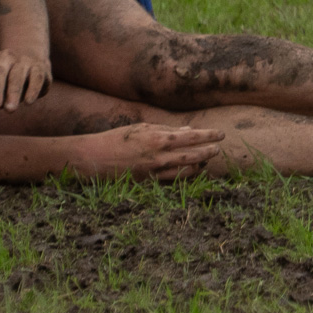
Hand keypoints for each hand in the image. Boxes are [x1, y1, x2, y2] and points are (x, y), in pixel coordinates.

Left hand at [0, 49, 50, 112]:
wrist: (32, 59)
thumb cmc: (7, 77)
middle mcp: (8, 55)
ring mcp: (25, 60)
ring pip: (18, 74)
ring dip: (14, 92)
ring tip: (10, 109)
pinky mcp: (41, 67)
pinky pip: (37, 78)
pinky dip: (33, 90)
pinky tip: (28, 102)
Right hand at [75, 124, 224, 180]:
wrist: (92, 159)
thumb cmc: (116, 139)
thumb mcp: (142, 129)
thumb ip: (166, 130)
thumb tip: (189, 130)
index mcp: (158, 139)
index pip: (192, 137)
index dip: (209, 136)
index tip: (221, 135)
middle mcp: (158, 157)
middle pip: (193, 156)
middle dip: (208, 153)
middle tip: (218, 149)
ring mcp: (153, 173)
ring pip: (185, 173)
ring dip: (199, 167)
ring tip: (206, 162)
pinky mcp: (146, 184)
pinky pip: (171, 182)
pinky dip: (184, 178)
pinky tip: (190, 173)